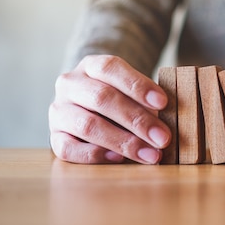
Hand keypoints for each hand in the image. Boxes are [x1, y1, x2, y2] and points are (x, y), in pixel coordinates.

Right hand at [49, 55, 170, 163]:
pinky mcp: (54, 136)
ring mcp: (58, 110)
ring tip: (150, 154)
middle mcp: (70, 84)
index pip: (111, 68)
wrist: (87, 105)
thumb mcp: (131, 90)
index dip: (138, 85)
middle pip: (102, 99)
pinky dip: (95, 155)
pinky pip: (69, 149)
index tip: (163, 102)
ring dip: (123, 142)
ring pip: (87, 125)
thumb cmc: (120, 97)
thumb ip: (147, 100)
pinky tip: (118, 159)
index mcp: (90, 65)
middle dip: (137, 120)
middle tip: (163, 138)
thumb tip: (170, 120)